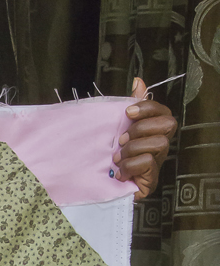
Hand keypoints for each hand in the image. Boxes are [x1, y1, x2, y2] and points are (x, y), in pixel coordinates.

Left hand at [115, 77, 175, 199]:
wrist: (97, 185)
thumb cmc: (109, 154)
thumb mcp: (117, 127)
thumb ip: (130, 104)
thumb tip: (138, 80)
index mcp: (151, 131)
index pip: (163, 111)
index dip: (148, 108)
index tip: (127, 112)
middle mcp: (158, 145)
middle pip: (168, 124)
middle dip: (142, 128)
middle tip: (122, 139)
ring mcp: (157, 162)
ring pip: (158, 143)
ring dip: (133, 149)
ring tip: (117, 158)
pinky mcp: (151, 179)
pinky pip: (148, 163)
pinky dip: (130, 166)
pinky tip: (119, 173)